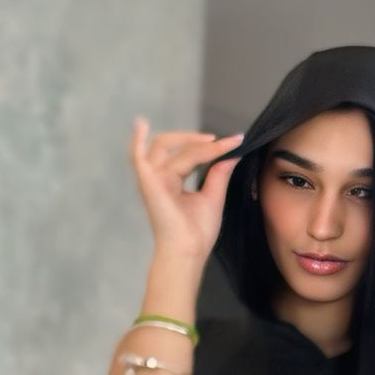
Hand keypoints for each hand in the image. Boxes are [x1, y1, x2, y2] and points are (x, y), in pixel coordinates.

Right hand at [128, 119, 244, 265]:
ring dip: (187, 139)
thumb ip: (218, 174)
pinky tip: (141, 123)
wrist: (189, 251)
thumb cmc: (197, 232)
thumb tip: (231, 154)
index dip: (213, 147)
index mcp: (172, 182)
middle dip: (200, 142)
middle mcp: (160, 177)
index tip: (237, 141)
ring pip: (166, 147)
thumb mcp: (213, 198)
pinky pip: (137, 157)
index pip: (190, 155)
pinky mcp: (148, 183)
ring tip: (211, 140)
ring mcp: (152, 179)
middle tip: (224, 142)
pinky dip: (137, 140)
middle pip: (178, 147)